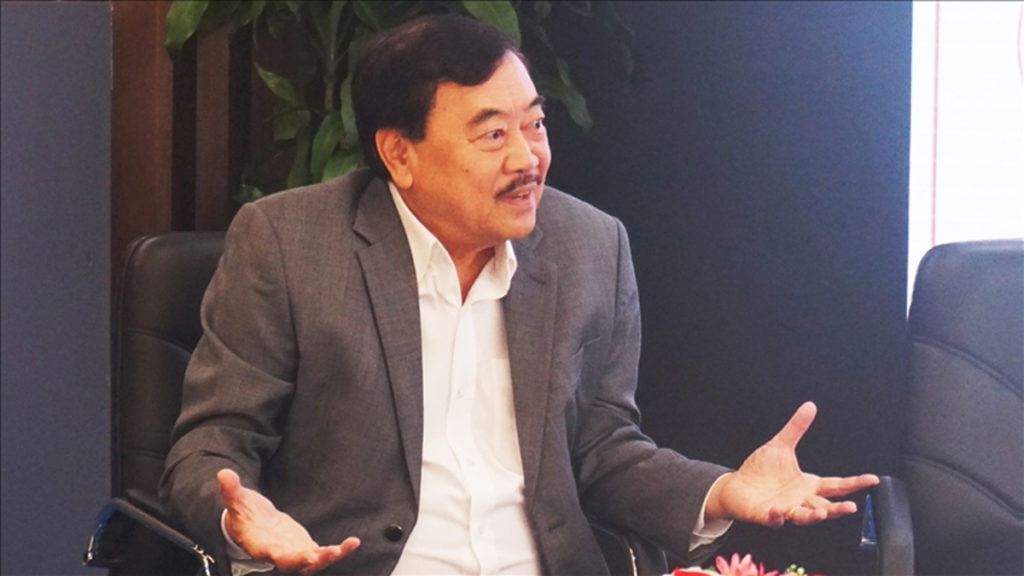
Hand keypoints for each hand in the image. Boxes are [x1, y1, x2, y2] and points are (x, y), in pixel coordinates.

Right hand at [218, 469, 360, 573]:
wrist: (253, 524)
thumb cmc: (244, 514)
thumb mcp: (236, 501)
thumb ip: (231, 490)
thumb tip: (223, 474)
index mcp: (260, 545)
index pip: (270, 553)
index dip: (283, 556)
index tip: (299, 554)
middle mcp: (278, 554)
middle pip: (294, 563)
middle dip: (309, 561)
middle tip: (324, 554)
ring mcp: (293, 554)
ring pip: (312, 563)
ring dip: (328, 557)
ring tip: (345, 547)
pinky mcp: (306, 549)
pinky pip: (323, 554)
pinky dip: (337, 551)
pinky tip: (353, 543)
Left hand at [705, 402, 878, 526]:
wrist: (737, 486)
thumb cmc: (761, 470)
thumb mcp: (781, 446)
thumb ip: (796, 428)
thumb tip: (809, 406)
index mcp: (807, 484)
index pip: (837, 485)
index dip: (855, 483)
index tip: (872, 479)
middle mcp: (800, 500)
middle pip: (825, 507)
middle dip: (838, 509)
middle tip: (851, 506)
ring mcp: (785, 509)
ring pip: (803, 517)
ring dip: (813, 516)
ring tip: (822, 514)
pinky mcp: (767, 515)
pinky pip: (774, 519)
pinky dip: (777, 516)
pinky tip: (778, 510)